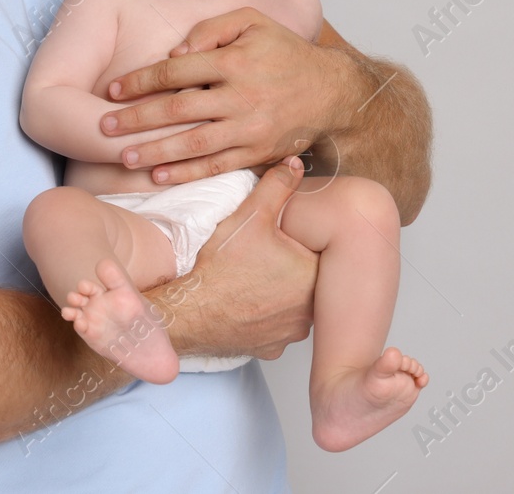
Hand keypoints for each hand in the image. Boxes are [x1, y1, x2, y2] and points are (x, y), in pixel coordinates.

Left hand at [102, 7, 346, 183]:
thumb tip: (176, 54)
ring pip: (194, 144)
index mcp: (236, 61)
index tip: (114, 90)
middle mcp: (242, 96)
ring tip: (124, 156)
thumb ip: (211, 30)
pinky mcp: (258, 153)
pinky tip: (159, 175)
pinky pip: (217, 167)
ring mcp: (250, 129)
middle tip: (105, 127)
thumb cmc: (285, 52)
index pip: (176, 71)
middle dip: (137, 120)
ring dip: (155, 152)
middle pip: (178, 110)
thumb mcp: (253, 22)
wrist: (332, 92)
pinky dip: (186, 173)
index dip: (141, 81)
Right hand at [146, 157, 315, 359]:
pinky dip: (267, 315)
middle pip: (311, 280)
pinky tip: (250, 301)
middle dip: (296, 267)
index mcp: (312, 275)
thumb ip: (277, 187)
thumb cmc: (221, 267)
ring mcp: (290, 333)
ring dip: (283, 294)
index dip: (305, 242)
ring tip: (259, 276)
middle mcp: (309, 310)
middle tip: (271, 255)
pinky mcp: (271, 348)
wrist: (191, 312)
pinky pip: (277, 327)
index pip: (323, 253)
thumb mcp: (250, 216)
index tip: (289, 238)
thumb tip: (296, 165)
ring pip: (296, 306)